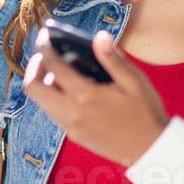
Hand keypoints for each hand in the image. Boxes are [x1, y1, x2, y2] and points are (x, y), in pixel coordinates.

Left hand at [22, 28, 168, 165]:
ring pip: (40, 103)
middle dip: (34, 67)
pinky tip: (70, 91)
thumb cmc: (145, 113)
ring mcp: (71, 126)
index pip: (53, 66)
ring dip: (42, 84)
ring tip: (58, 71)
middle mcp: (72, 112)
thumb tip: (99, 36)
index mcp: (86, 95)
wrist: (150, 149)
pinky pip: (53, 114)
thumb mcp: (134, 82)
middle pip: (33, 88)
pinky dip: (52, 98)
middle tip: (44, 55)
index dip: (44, 47)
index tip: (45, 35)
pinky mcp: (75, 136)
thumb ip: (113, 59)